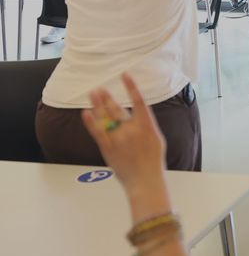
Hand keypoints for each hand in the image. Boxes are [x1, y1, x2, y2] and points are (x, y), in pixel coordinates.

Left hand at [80, 74, 166, 194]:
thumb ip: (146, 125)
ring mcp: (119, 138)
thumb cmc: (153, 160)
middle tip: (99, 88)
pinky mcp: (108, 148)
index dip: (131, 87)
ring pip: (106, 117)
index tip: (125, 75)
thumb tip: (138, 114)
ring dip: (98, 104)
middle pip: (116, 108)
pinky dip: (91, 121)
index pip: (138, 101)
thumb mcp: (156, 138)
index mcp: (147, 125)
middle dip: (107, 97)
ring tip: (93, 94)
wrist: (145, 180)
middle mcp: (132, 129)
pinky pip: (97, 132)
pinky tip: (86, 112)